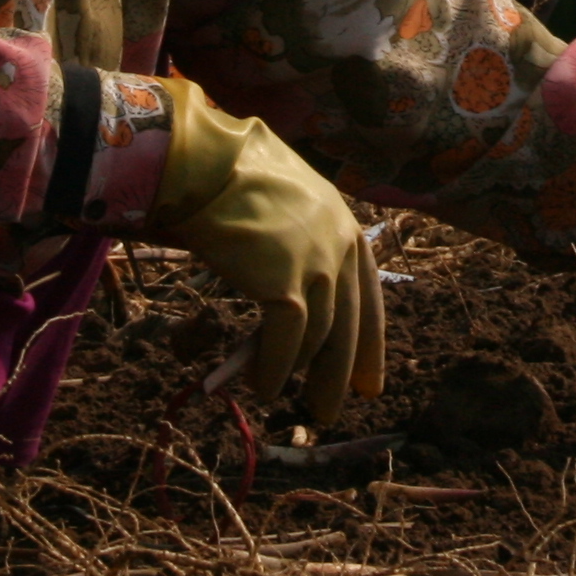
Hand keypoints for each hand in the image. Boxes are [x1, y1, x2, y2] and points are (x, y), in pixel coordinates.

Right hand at [148, 83, 383, 425]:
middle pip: (348, 327)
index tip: (368, 384)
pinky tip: (261, 388)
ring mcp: (318, 267)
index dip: (368, 345)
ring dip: (292, 374)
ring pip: (315, 340)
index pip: (368, 296)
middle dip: (337, 375)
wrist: (208, 163)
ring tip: (270, 395)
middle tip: (327, 411)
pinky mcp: (288, 288)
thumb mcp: (284, 210)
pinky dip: (271, 372)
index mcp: (345, 225)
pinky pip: (284, 344)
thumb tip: (289, 307)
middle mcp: (341, 246)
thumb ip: (297, 250)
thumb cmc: (233, 179)